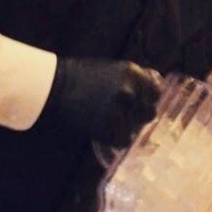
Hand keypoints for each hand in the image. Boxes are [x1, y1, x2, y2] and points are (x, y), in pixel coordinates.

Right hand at [40, 57, 161, 147]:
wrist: (56, 85)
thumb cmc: (83, 77)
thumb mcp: (114, 71)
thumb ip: (135, 82)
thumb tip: (156, 93)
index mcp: (133, 73)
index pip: (156, 93)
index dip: (147, 100)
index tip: (136, 104)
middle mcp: (129, 91)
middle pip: (149, 113)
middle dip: (137, 116)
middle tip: (121, 116)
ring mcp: (119, 110)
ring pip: (135, 130)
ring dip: (124, 129)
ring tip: (108, 122)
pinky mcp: (108, 126)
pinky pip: (121, 141)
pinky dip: (113, 139)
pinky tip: (102, 129)